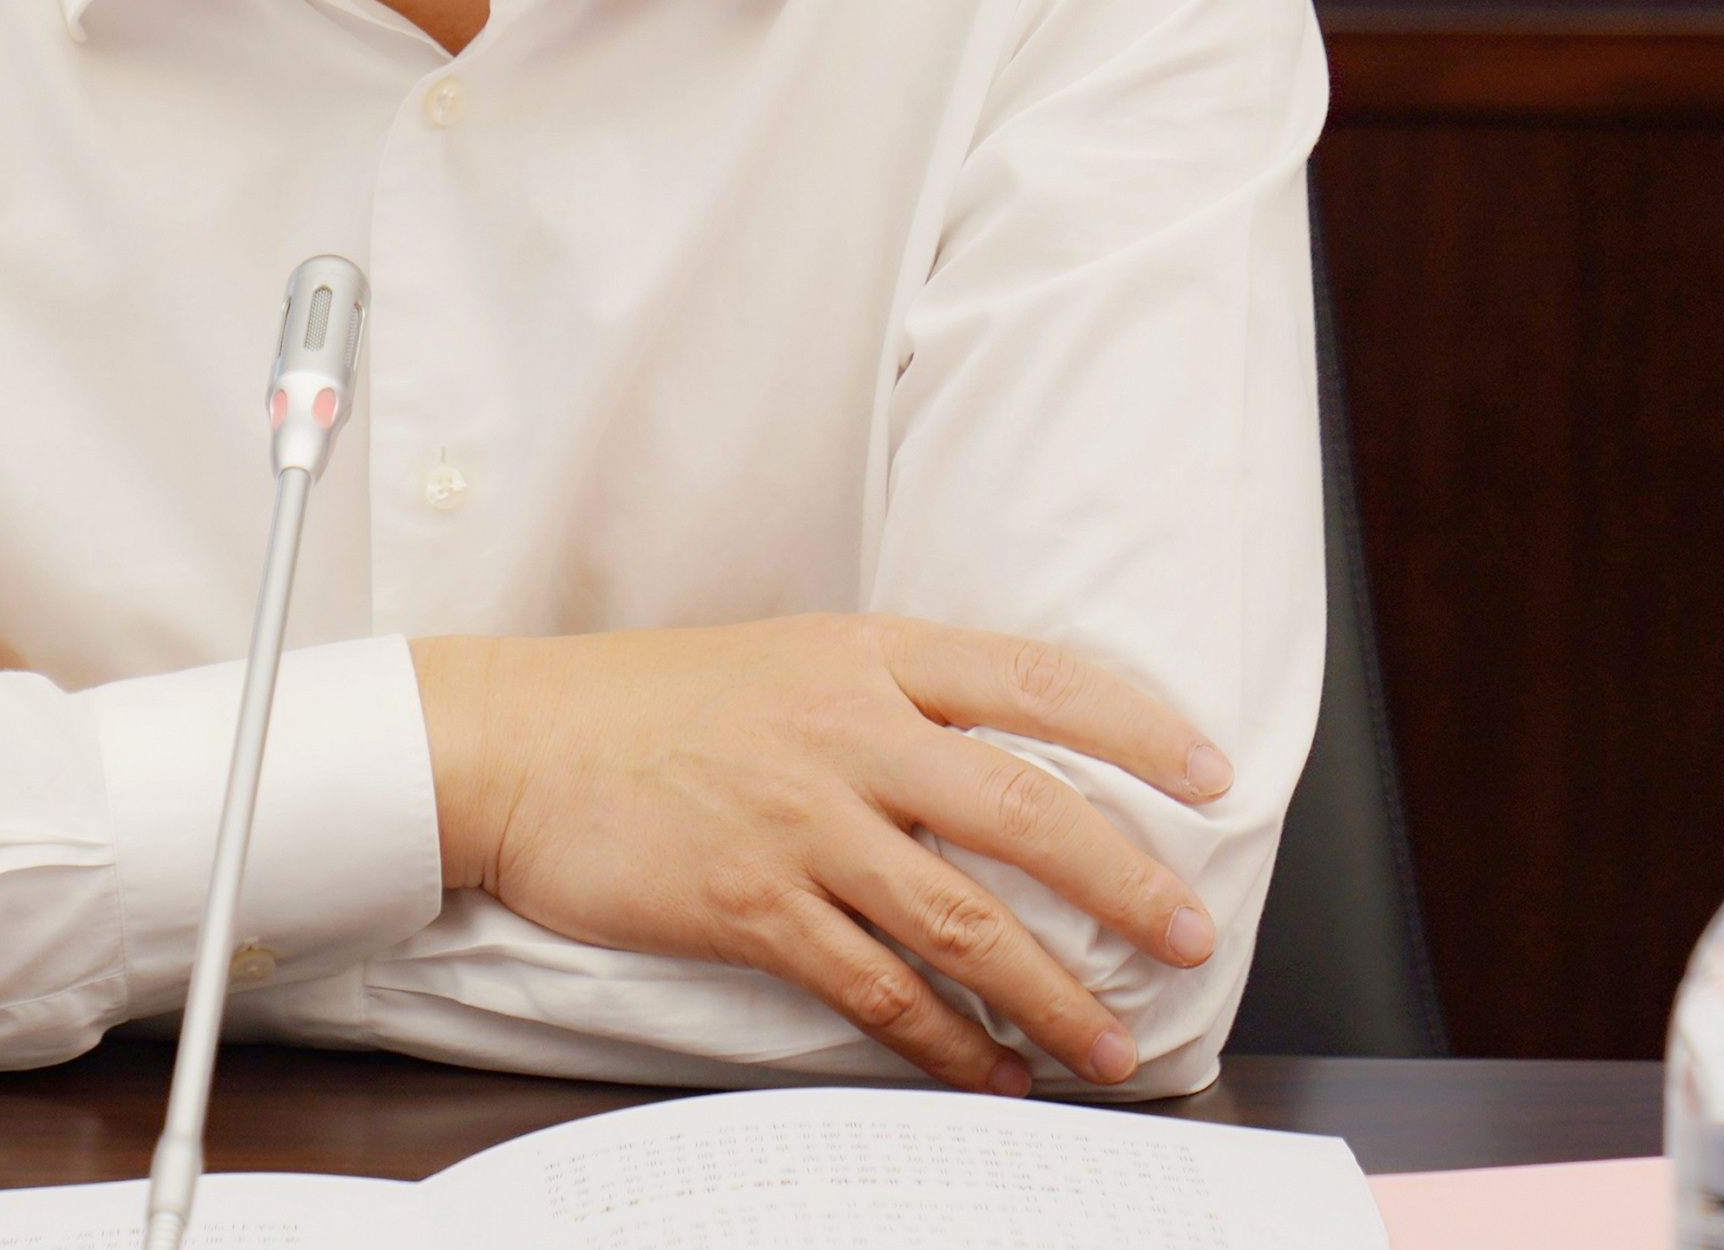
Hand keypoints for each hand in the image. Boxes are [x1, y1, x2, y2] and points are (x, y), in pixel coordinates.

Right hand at [411, 617, 1228, 1094]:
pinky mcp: (751, 904)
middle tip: (1187, 938)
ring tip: (1111, 1045)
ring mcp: (800, 820)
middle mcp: (847, 730)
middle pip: (1026, 810)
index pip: (1036, 679)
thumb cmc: (645, 701)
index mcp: (866, 653)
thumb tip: (1003, 760)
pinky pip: (876, 987)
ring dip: (1051, 993)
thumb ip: (890, 699)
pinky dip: (945, 1040)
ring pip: (963, 917)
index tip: (1210, 777)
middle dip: (1126, 883)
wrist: (513, 741)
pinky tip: (988, 1069)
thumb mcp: (786, 658)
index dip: (1137, 728)